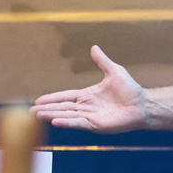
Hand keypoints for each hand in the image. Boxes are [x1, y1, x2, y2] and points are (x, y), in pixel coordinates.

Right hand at [32, 46, 150, 133]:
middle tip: (30, 112)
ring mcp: (90, 117)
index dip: (51, 98)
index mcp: (87, 96)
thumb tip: (94, 47)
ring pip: (66, 116)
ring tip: (37, 117)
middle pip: (61, 107)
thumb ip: (101, 61)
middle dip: (46, 109)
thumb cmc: (130, 90)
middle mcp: (86, 107)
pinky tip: (55, 121)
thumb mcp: (114, 71)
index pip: (65, 97)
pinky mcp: (96, 125)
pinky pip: (78, 123)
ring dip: (51, 115)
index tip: (37, 101)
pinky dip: (66, 122)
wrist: (142, 104)